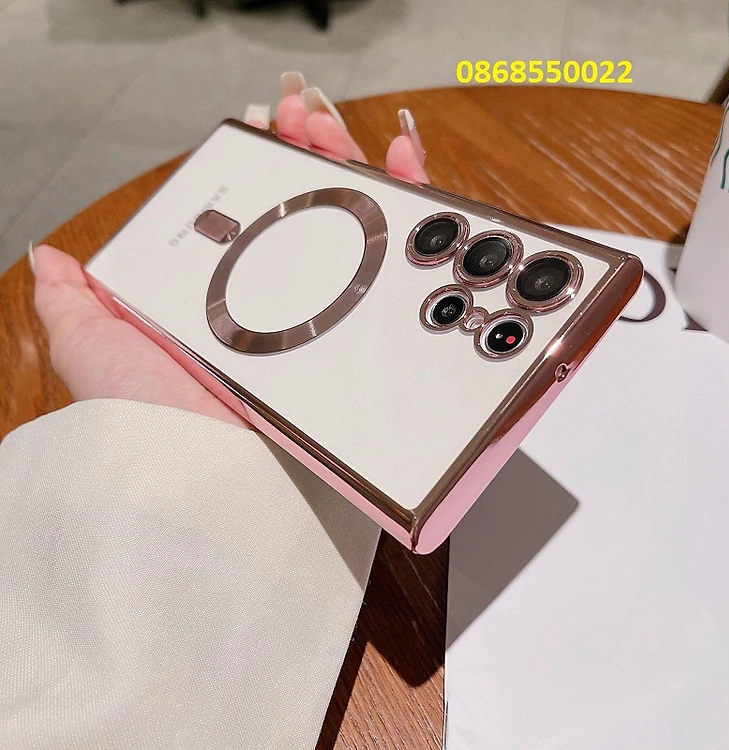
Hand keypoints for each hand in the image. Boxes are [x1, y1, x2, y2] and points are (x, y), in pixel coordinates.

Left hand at [33, 75, 428, 426]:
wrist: (204, 474)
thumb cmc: (148, 410)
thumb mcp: (93, 344)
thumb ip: (75, 301)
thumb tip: (53, 257)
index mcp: (232, 305)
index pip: (263, 221)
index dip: (270, 170)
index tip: (270, 127)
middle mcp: (286, 313)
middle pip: (316, 218)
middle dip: (314, 156)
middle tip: (304, 117)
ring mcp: (333, 327)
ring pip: (363, 232)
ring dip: (357, 168)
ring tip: (335, 130)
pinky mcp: (371, 346)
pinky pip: (405, 270)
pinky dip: (416, 212)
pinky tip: (400, 164)